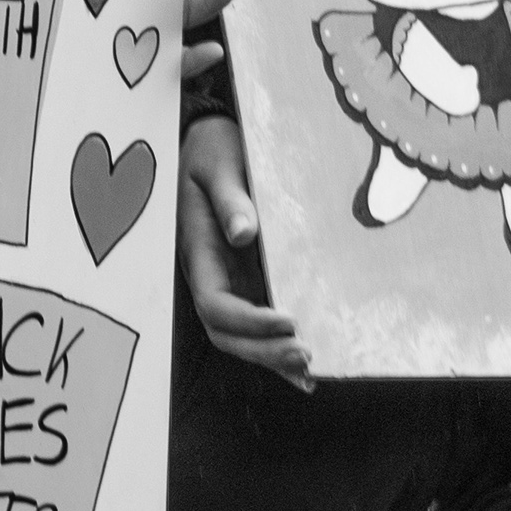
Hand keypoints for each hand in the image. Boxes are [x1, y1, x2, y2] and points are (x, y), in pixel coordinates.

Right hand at [182, 114, 308, 388]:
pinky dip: (278, 348)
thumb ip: (231, 201)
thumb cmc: (214, 149)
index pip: (216, 304)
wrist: (212, 138)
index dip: (249, 321)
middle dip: (263, 350)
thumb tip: (244, 235)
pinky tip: (306, 371)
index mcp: (199, 253)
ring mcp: (230, 280)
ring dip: (272, 356)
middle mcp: (211, 275)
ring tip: (310, 368)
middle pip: (227, 333)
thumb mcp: (219, 167)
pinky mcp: (249, 278)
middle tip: (305, 353)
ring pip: (243, 337)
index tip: (288, 319)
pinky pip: (259, 323)